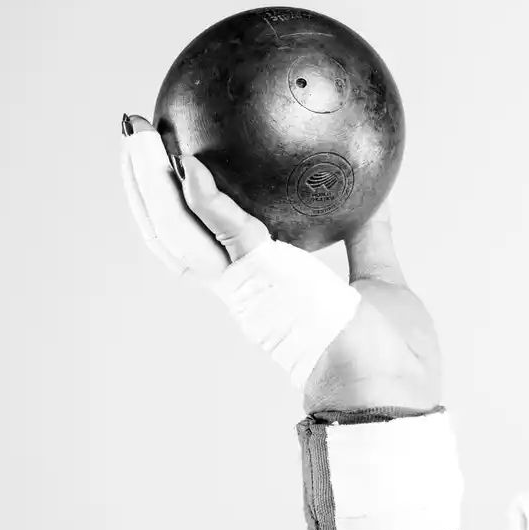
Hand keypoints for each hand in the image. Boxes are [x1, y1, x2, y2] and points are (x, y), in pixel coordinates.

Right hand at [120, 114, 441, 414]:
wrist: (392, 392)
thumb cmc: (392, 356)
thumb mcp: (379, 278)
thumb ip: (370, 237)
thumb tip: (379, 192)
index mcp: (270, 295)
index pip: (213, 246)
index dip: (187, 211)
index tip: (175, 168)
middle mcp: (249, 295)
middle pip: (177, 236)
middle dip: (148, 190)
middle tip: (137, 142)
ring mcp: (249, 292)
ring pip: (179, 234)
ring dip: (150, 185)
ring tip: (136, 137)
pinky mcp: (261, 284)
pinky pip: (225, 232)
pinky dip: (202, 198)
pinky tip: (188, 164)